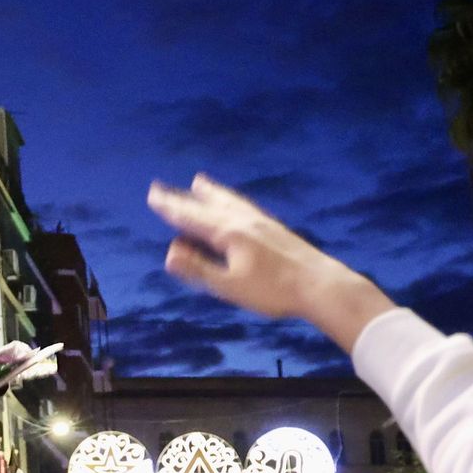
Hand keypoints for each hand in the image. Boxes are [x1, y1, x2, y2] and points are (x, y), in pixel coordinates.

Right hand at [147, 174, 395, 352]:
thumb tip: (169, 253)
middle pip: (208, 205)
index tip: (153, 195)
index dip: (171, 208)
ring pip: (229, 201)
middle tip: (162, 187)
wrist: (319, 284)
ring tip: (199, 181)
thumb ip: (199, 269)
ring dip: (211, 192)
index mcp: (229, 234)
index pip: (192, 218)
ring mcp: (261, 222)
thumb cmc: (272, 291)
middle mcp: (243, 221)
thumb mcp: (229, 286)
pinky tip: (237, 205)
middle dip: (183, 198)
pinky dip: (232, 199)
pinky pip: (244, 206)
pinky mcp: (274, 228)